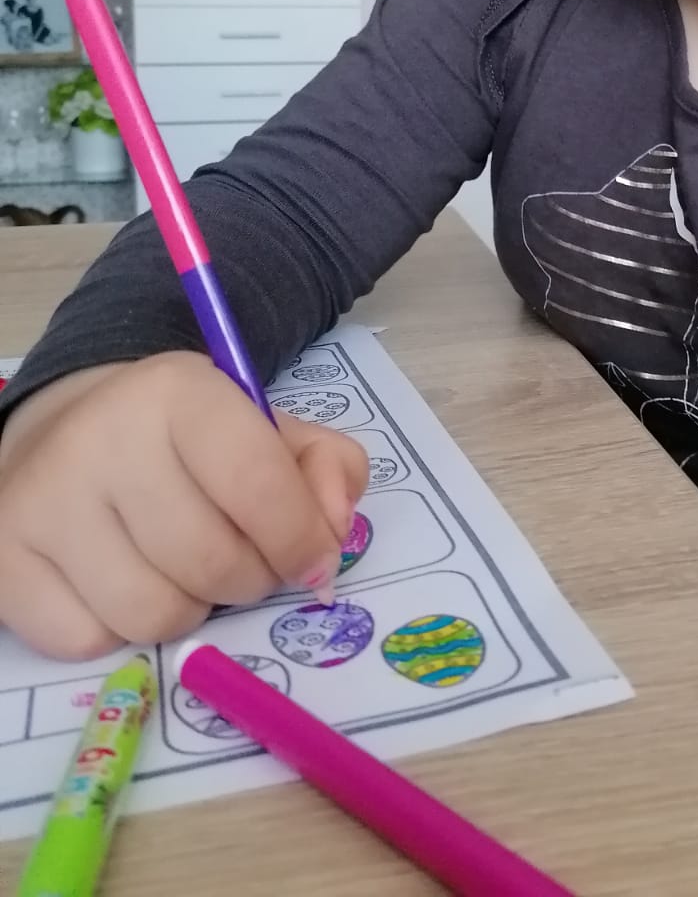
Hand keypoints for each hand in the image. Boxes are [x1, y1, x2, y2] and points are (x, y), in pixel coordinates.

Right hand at [0, 353, 368, 658]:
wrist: (67, 427)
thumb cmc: (186, 438)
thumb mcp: (266, 428)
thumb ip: (327, 469)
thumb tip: (332, 531)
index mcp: (178, 390)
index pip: (259, 484)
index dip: (301, 538)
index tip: (313, 558)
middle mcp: (101, 437)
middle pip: (212, 563)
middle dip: (251, 580)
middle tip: (249, 563)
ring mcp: (44, 502)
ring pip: (153, 614)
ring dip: (191, 609)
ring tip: (186, 570)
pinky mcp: (4, 560)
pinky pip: (90, 640)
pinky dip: (121, 630)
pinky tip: (123, 581)